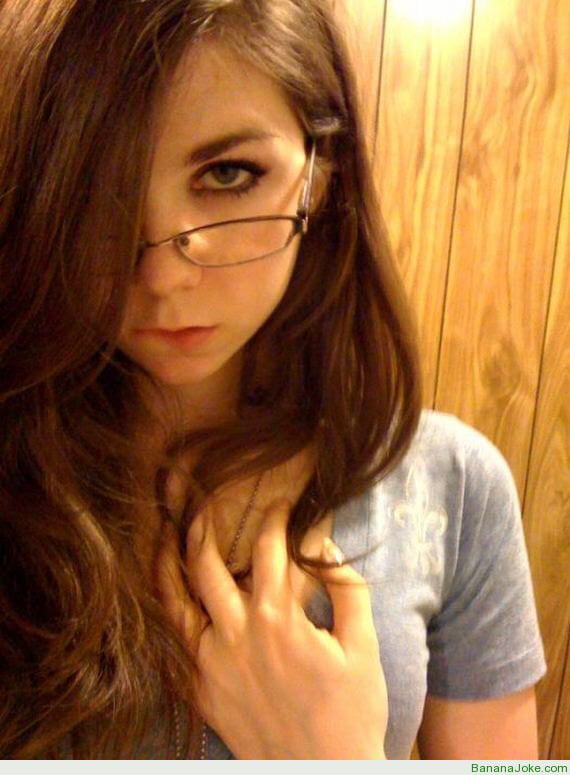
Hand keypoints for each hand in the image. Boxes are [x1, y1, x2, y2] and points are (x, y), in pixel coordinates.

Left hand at [156, 499, 387, 759]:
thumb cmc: (351, 711)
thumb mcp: (364, 646)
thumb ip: (347, 588)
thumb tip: (324, 545)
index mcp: (278, 619)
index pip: (269, 548)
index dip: (275, 517)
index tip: (281, 503)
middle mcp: (236, 635)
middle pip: (207, 564)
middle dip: (204, 525)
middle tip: (206, 503)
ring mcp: (211, 665)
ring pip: (175, 601)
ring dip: (169, 562)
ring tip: (165, 533)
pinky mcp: (200, 691)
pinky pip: (172, 643)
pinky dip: (165, 612)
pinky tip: (165, 594)